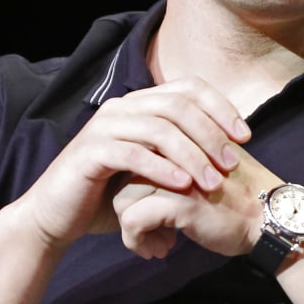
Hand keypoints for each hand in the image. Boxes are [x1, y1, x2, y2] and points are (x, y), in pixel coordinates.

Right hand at [13, 78, 252, 251]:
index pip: (188, 88)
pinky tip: (183, 185)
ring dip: (191, 154)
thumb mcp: (152, 170)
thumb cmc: (109, 194)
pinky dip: (162, 168)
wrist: (58, 215)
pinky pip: (133, 153)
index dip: (220, 108)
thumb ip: (181, 155)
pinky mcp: (90, 152)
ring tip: (212, 182)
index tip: (245, 136)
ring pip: (158, 128)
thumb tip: (229, 152)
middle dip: (211, 133)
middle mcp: (122, 107)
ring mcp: (104, 127)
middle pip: (177, 105)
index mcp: (140, 104)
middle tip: (232, 164)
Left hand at [110, 143, 280, 260]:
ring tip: (159, 244)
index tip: (150, 212)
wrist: (269, 219)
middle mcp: (173, 150)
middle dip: (130, 210)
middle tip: (154, 232)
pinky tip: (162, 250)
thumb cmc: (237, 199)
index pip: (133, 158)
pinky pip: (133, 220)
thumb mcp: (202, 169)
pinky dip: (138, 240)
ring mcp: (175, 174)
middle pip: (122, 177)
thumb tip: (132, 177)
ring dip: (132, 228)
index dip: (134, 189)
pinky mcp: (177, 201)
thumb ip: (172, 164)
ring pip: (122, 199)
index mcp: (178, 137)